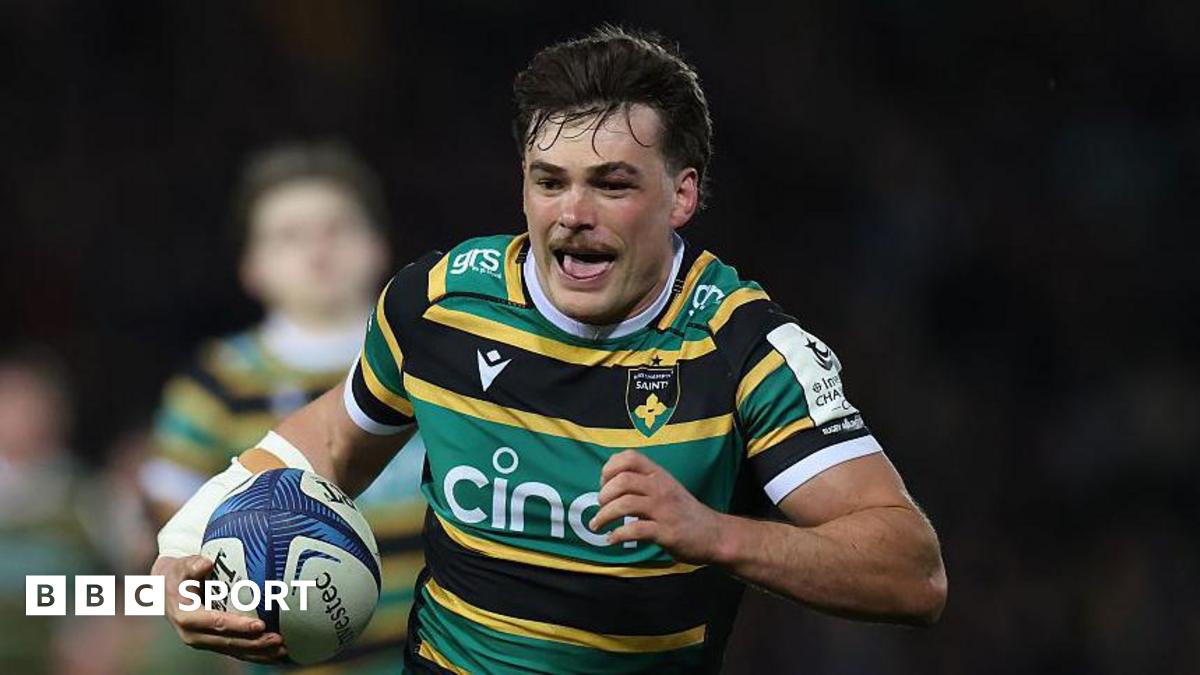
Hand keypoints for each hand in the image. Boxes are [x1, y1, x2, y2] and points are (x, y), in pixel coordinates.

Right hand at [152, 555, 287, 663]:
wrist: (168, 590)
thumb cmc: (179, 575)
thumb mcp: (182, 567)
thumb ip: (192, 564)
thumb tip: (205, 563)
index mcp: (186, 617)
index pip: (216, 623)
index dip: (238, 626)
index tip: (260, 624)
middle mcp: (194, 635)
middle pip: (228, 642)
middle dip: (254, 643)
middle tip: (278, 639)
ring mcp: (204, 642)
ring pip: (234, 651)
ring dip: (259, 653)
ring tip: (282, 650)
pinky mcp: (213, 644)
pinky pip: (236, 652)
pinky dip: (255, 655)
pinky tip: (275, 654)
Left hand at [590, 450, 728, 563]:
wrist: (715, 535)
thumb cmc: (684, 512)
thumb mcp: (667, 489)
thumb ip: (643, 484)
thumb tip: (609, 485)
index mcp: (659, 475)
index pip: (629, 457)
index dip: (610, 468)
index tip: (604, 484)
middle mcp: (661, 488)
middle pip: (623, 480)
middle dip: (604, 494)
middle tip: (601, 506)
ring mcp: (664, 510)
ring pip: (625, 504)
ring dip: (604, 516)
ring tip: (597, 525)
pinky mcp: (666, 532)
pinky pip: (635, 530)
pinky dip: (617, 535)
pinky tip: (612, 539)